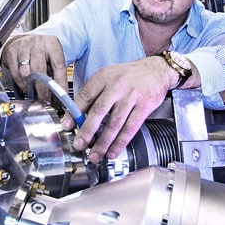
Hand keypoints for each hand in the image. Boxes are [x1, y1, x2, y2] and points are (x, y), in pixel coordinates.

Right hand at [1, 34, 67, 101]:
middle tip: (45, 100)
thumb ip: (56, 74)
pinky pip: (16, 73)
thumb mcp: (53, 58)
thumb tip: (59, 94)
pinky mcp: (11, 52)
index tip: (61, 94)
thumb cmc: (41, 52)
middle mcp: (37, 44)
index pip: (58, 65)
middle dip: (42, 88)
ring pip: (25, 72)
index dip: (60, 82)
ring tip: (35, 94)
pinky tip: (26, 87)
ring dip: (30, 87)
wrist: (24, 40)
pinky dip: (21, 84)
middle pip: (39, 69)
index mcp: (52, 44)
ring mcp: (23, 47)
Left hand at [62, 56, 177, 162]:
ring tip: (95, 155)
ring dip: (103, 142)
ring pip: (114, 123)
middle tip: (79, 144)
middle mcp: (116, 86)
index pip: (85, 96)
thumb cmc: (129, 75)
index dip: (74, 112)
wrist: (157, 70)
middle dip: (87, 131)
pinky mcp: (144, 106)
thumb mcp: (109, 76)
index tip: (67, 126)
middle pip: (99, 111)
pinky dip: (120, 142)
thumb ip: (95, 93)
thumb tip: (79, 116)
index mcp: (104, 77)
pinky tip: (113, 151)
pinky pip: (130, 128)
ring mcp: (131, 96)